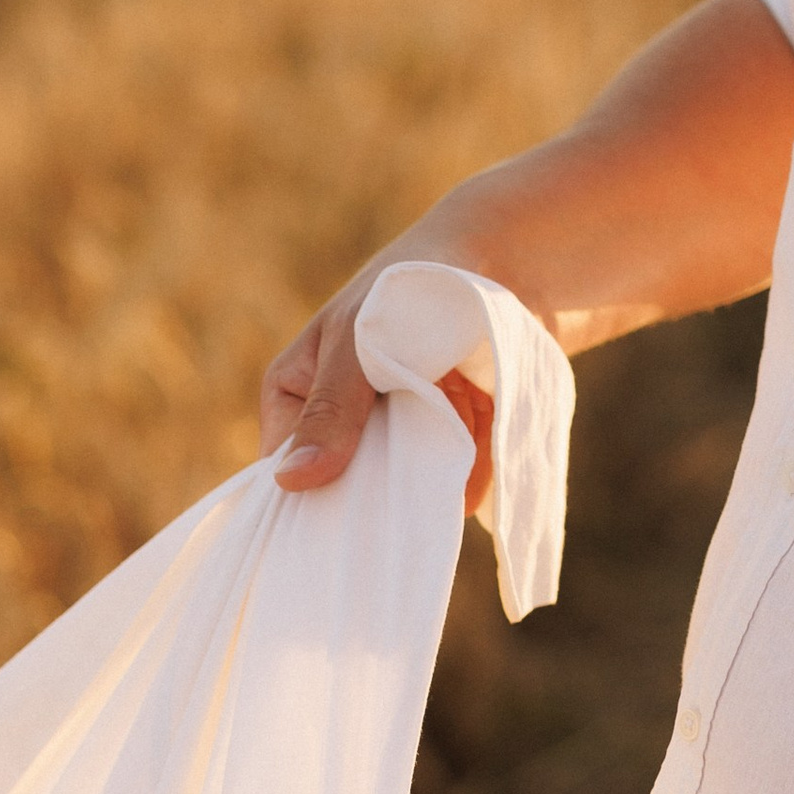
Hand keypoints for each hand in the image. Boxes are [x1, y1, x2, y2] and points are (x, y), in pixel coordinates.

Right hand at [262, 259, 494, 509]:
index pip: (283, 466)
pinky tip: (472, 488)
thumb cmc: (411, 287)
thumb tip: (290, 481)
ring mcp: (396, 426)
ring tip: (432, 500)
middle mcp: (341, 415)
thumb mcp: (358, 344)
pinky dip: (461, 483)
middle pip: (341, 482)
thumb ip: (330, 411)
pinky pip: (447, 478)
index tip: (321, 537)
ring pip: (396, 483)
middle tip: (382, 526)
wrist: (510, 256)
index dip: (300, 502)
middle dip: (365, 502)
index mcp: (297, 391)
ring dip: (418, 493)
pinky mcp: (447, 432)